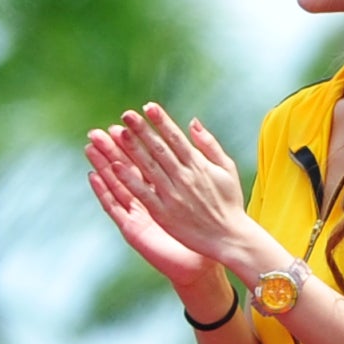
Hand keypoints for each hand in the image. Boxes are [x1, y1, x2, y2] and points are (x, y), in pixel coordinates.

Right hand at [85, 131, 225, 313]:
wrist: (214, 251)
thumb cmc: (212, 218)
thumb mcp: (210, 179)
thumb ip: (202, 152)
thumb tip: (193, 123)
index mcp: (163, 186)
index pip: (145, 158)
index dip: (134, 140)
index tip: (125, 121)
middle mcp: (147, 198)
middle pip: (126, 168)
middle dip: (111, 149)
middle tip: (98, 131)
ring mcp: (139, 213)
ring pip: (116, 185)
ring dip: (102, 166)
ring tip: (90, 148)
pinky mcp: (134, 228)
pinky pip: (115, 207)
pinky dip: (104, 192)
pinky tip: (94, 176)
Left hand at [104, 105, 266, 270]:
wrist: (228, 237)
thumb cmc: (228, 201)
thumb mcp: (226, 168)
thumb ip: (209, 144)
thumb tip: (192, 122)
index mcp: (199, 165)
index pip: (176, 138)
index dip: (162, 122)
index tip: (148, 106)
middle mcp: (184, 178)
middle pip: (159, 149)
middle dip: (142, 130)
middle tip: (126, 114)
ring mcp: (172, 195)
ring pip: (148, 168)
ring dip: (133, 150)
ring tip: (118, 133)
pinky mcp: (163, 213)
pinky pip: (143, 193)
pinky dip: (130, 180)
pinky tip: (116, 167)